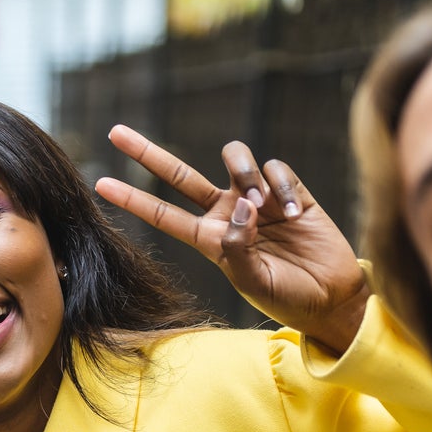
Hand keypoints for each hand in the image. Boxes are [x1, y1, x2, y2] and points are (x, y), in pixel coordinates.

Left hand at [96, 126, 369, 353]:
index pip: (164, 214)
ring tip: (263, 203)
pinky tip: (295, 213)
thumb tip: (240, 206)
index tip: (99, 184)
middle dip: (148, 154)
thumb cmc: (288, 297)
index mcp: (211, 239)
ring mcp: (258, 198)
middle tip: (114, 133)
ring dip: (244, 172)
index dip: (133, 199)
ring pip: (234, 158)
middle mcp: (228, 212)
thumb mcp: (254, 283)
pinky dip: (282, 185)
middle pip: (180, 175)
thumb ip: (239, 249)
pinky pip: (275, 168)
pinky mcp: (292, 190)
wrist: (332, 297)